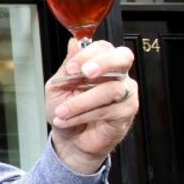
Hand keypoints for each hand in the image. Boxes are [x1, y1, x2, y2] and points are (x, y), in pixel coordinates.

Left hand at [47, 39, 138, 173]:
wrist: (69, 139)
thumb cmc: (65, 110)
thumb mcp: (57, 87)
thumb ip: (67, 67)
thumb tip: (73, 44)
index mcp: (100, 63)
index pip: (103, 48)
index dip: (87, 54)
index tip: (70, 68)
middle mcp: (117, 74)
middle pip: (123, 57)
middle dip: (104, 62)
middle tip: (85, 73)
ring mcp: (125, 93)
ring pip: (112, 89)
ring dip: (82, 102)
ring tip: (62, 111)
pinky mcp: (126, 112)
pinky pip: (108, 110)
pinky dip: (84, 115)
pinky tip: (70, 120)